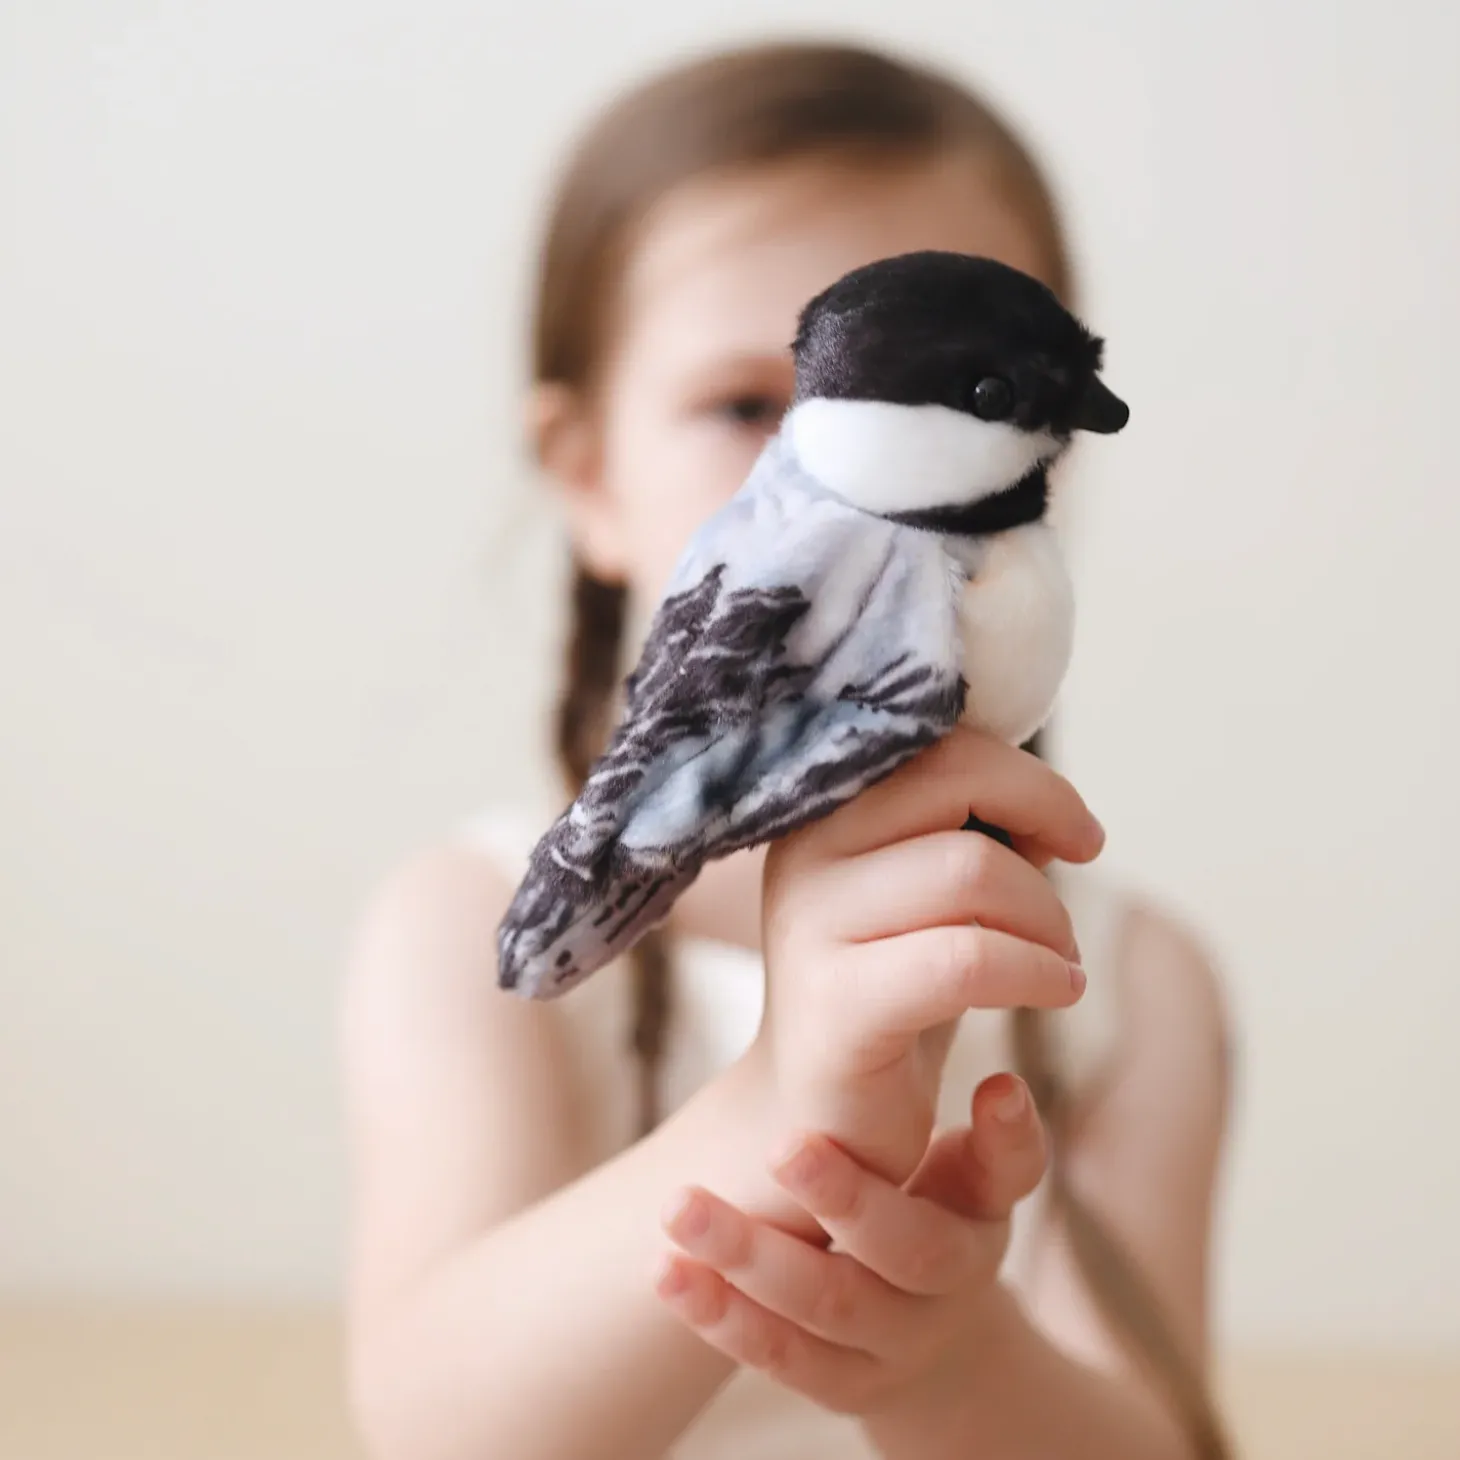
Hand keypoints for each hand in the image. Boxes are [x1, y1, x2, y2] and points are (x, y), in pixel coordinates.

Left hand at [655, 1071, 1046, 1414]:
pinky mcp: (845, 1385)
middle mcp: (955, 1283)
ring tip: (681, 1208)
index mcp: (986, 1209)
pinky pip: (784, 1356)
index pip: (1004, 1172)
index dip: (1003, 1134)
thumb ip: (970, 1120)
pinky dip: (722, 1315)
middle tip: (784, 1145)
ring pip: (829, 1304)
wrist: (927, 1327)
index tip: (994, 1083)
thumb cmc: (933, 1204)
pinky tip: (669, 1273)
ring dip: (749, 1256)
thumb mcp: (963, 1162)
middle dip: (842, 1196)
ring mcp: (899, 1342)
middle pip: (905, 1247)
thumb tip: (1001, 1081)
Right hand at [752, 725, 1102, 1188]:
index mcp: (819, 811)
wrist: (823, 1114)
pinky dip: (1036, 970)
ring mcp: (810, 927)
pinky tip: (1058, 988)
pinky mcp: (836, 1006)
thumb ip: (958, 827)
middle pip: (954, 783)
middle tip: (1078, 873)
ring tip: (1061, 957)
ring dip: (1047, 913)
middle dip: (1043, 817)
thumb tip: (1046, 802)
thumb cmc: (893, 988)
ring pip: (971, 870)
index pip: (935, 743)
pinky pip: (967, 961)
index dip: (1022, 775)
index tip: (1073, 829)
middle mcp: (803, 853)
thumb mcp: (922, 890)